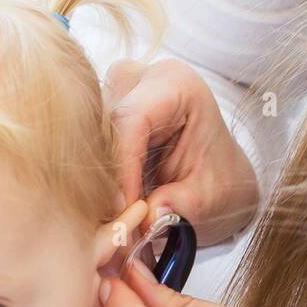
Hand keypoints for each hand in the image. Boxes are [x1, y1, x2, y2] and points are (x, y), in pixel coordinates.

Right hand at [105, 57, 259, 245]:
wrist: (219, 176)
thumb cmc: (219, 180)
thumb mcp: (211, 198)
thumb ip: (183, 205)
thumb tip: (149, 217)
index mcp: (176, 85)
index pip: (132, 120)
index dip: (123, 168)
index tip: (124, 210)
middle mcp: (140, 79)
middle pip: (103, 127)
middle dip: (107, 181)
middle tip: (116, 227)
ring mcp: (116, 93)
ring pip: (88, 139)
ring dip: (99, 184)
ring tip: (115, 225)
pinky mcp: (102, 114)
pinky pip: (87, 148)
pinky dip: (97, 183)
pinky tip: (109, 212)